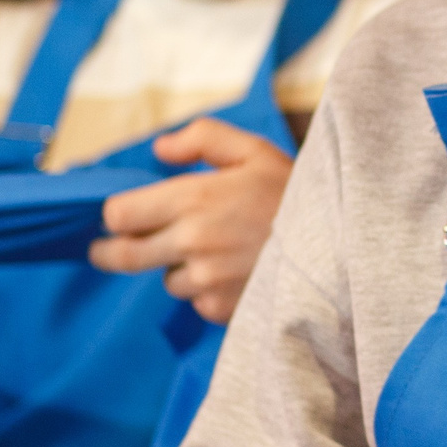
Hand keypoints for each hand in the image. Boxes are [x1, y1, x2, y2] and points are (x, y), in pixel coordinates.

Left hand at [91, 118, 291, 322]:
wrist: (342, 246)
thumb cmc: (298, 193)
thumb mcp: (255, 151)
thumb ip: (203, 139)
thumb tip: (159, 149)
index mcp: (193, 198)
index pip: (119, 214)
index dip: (117, 214)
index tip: (122, 216)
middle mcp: (192, 241)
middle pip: (123, 256)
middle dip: (109, 252)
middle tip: (104, 251)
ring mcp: (206, 279)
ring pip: (167, 280)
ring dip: (178, 269)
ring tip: (216, 254)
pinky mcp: (222, 307)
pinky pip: (197, 302)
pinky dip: (208, 292)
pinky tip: (237, 274)